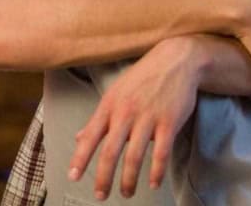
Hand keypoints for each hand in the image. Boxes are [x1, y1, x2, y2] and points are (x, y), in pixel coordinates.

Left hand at [68, 36, 204, 199]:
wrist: (178, 59)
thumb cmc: (144, 76)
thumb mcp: (116, 93)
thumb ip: (99, 118)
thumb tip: (79, 138)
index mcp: (110, 105)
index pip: (90, 136)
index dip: (80, 158)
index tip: (73, 177)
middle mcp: (126, 112)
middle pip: (110, 152)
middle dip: (103, 178)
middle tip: (100, 196)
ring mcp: (149, 117)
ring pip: (134, 156)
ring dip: (129, 180)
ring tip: (126, 193)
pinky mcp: (170, 122)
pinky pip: (161, 153)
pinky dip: (157, 171)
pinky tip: (154, 184)